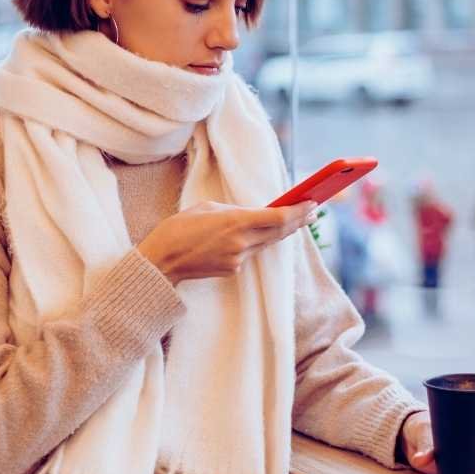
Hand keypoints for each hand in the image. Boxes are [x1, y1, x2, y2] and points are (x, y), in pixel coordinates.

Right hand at [138, 200, 317, 284]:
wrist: (161, 261)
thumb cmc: (178, 229)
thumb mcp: (206, 208)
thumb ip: (232, 211)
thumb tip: (248, 216)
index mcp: (235, 222)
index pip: (277, 217)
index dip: (298, 212)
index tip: (312, 203)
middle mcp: (241, 242)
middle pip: (279, 232)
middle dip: (297, 221)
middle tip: (312, 210)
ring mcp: (238, 259)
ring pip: (266, 243)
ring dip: (281, 231)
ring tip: (294, 219)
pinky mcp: (232, 270)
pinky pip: (250, 252)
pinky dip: (257, 242)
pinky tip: (259, 234)